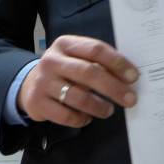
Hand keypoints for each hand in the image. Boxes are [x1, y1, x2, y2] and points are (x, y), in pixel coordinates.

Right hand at [18, 35, 139, 127]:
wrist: (29, 85)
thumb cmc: (63, 71)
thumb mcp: (75, 57)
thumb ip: (96, 61)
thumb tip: (127, 77)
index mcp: (65, 44)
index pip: (96, 50)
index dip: (117, 63)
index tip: (133, 77)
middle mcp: (52, 61)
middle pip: (89, 73)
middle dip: (113, 88)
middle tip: (130, 99)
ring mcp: (43, 82)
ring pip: (78, 97)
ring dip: (98, 106)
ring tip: (108, 111)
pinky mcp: (38, 103)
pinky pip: (66, 115)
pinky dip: (81, 119)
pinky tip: (87, 118)